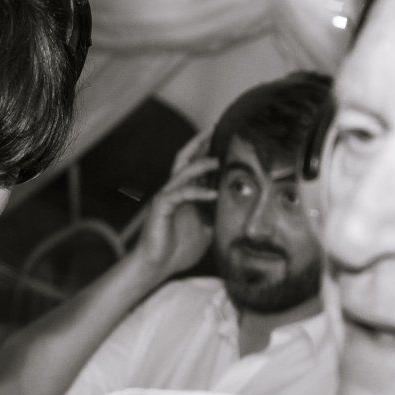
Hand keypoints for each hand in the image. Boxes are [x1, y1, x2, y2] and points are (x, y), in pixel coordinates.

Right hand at [131, 130, 216, 279]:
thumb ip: (217, 216)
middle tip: (215, 128)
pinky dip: (197, 192)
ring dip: (200, 164)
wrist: (155, 266)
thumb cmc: (177, 250)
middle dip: (200, 143)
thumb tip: (238, 211)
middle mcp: (174, 190)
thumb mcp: (206, 231)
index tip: (225, 135)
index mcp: (184, 193)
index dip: (208, 150)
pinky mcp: (161, 207)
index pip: (196, 165)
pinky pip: (181, 194)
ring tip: (217, 158)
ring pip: (182, 172)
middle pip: (185, 158)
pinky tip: (212, 194)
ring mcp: (166, 196)